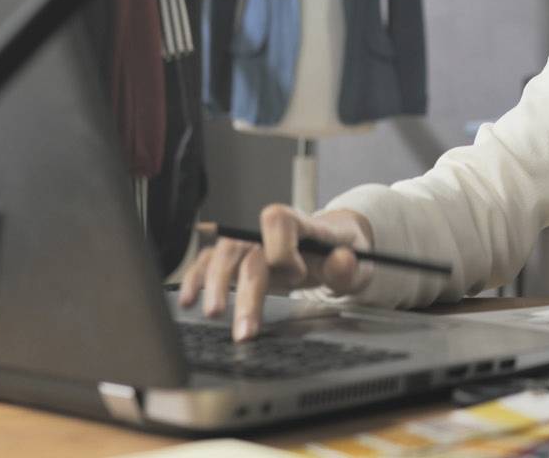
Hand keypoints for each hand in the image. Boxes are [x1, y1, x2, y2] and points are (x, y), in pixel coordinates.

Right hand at [176, 204, 375, 341]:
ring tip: (213, 315)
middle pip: (247, 250)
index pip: (279, 220)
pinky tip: (190, 299)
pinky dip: (197, 278)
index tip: (297, 274)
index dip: (282, 248)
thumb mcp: (358, 261)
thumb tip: (340, 261)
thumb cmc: (343, 251)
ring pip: (223, 256)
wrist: (337, 246)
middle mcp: (270, 232)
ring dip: (216, 286)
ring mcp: (252, 245)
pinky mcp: (239, 259)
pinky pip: (210, 262)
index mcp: (302, 224)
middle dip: (245, 291)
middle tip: (246, 329)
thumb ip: (348, 266)